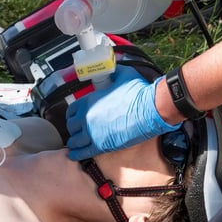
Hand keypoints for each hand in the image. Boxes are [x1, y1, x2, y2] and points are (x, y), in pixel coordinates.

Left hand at [66, 65, 180, 160]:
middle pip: (71, 126)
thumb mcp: (123, 75)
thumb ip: (113, 72)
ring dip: (74, 142)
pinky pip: (83, 152)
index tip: (76, 117)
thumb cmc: (138, 92)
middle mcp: (86, 117)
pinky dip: (77, 154)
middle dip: (74, 128)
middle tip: (78, 130)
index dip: (73, 114)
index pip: (71, 110)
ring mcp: (92, 132)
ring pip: (75, 140)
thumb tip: (112, 66)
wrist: (151, 109)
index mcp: (88, 101)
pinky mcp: (102, 145)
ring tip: (74, 144)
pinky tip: (74, 155)